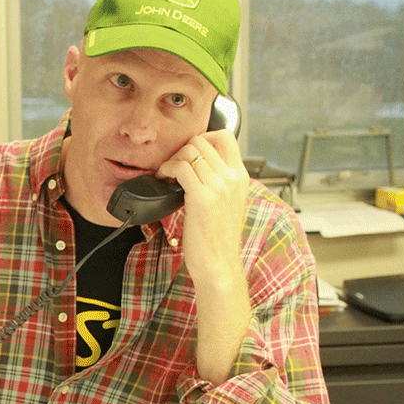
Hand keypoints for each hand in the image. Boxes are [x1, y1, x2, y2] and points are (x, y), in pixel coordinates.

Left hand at [157, 129, 250, 384]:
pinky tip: (163, 180)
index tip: (187, 153)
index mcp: (241, 177)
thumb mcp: (225, 204)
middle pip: (203, 140)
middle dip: (182, 148)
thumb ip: (217, 183)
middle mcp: (233, 178)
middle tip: (171, 165)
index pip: (226, 137)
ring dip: (172, 158)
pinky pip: (180, 167)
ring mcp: (219, 186)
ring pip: (190, 151)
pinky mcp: (202, 197)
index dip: (203, 137)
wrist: (219, 266)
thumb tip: (196, 168)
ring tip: (165, 174)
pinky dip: (167, 169)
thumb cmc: (217, 240)